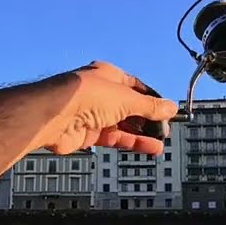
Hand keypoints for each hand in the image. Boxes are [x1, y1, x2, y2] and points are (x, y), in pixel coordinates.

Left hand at [37, 61, 177, 155]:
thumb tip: (171, 107)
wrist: (54, 115)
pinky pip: (114, 138)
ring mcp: (93, 114)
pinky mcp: (87, 134)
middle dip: (148, 120)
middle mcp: (100, 94)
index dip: (152, 100)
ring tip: (159, 144)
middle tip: (164, 131)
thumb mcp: (127, 99)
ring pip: (123, 126)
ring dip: (142, 135)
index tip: (166, 112)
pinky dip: (130, 143)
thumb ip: (150, 107)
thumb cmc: (86, 96)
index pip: (136, 88)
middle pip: (130, 108)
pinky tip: (147, 148)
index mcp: (109, 76)